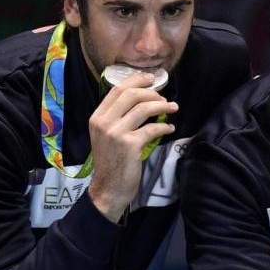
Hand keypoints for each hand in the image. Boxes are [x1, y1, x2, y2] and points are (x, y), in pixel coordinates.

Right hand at [85, 73, 177, 222]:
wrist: (108, 189)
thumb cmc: (110, 162)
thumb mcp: (106, 136)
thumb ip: (116, 118)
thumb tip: (141, 100)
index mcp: (96, 117)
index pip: (116, 89)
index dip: (136, 80)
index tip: (151, 80)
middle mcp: (104, 122)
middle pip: (131, 94)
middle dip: (151, 92)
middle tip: (164, 98)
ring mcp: (116, 133)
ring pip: (143, 108)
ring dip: (162, 106)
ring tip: (173, 108)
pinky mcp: (130, 145)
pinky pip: (152, 128)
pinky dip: (164, 127)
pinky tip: (169, 129)